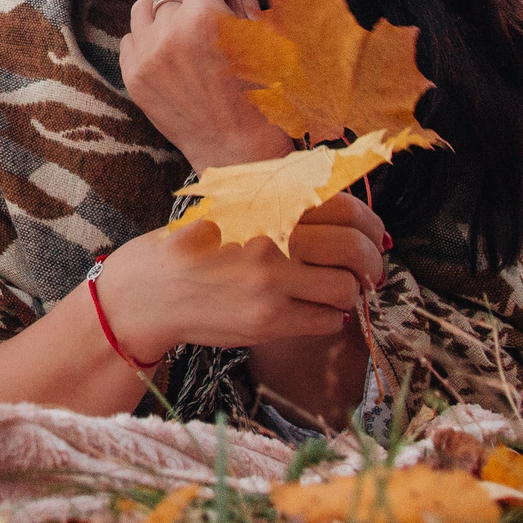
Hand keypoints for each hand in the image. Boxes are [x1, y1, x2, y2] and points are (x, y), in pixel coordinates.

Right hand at [92, 195, 388, 360]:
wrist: (147, 291)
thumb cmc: (189, 246)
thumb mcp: (231, 207)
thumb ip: (279, 202)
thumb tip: (339, 208)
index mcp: (268, 206)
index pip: (344, 209)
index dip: (370, 225)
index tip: (374, 237)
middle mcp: (275, 240)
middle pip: (354, 250)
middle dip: (373, 263)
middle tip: (372, 271)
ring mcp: (272, 282)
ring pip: (345, 288)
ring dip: (352, 292)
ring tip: (342, 293)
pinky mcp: (268, 319)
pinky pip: (326, 320)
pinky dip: (331, 317)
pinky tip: (316, 311)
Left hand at [122, 0, 289, 171]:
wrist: (238, 150)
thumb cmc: (263, 93)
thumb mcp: (264, 39)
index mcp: (207, 17)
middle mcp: (171, 32)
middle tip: (204, 22)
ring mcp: (147, 56)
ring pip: (142, 8)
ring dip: (161, 16)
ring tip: (184, 39)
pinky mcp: (132, 77)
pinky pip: (129, 38)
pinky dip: (147, 43)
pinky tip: (171, 60)